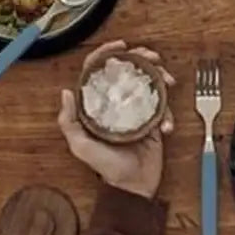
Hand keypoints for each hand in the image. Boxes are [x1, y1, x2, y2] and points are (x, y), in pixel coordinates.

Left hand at [57, 40, 173, 200]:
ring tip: (168, 81)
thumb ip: (68, 122)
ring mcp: (137, 111)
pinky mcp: (154, 122)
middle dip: (142, 58)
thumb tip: (65, 92)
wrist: (132, 188)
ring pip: (149, 83)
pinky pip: (164, 109)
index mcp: (98, 104)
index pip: (99, 70)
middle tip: (152, 56)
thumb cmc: (105, 168)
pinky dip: (168, 113)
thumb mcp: (80, 146)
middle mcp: (117, 103)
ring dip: (160, 76)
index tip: (121, 46)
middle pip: (128, 70)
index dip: (107, 53)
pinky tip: (166, 125)